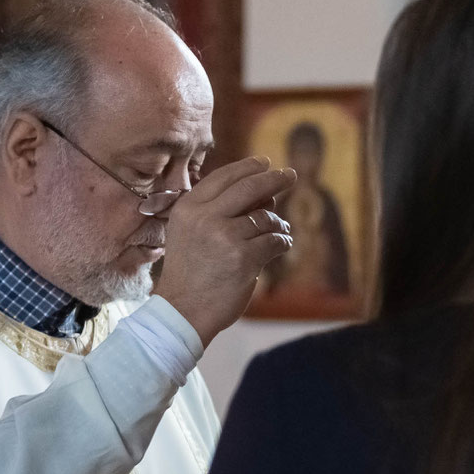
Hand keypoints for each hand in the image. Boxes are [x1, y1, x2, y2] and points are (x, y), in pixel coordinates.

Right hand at [153, 158, 295, 346]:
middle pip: (250, 187)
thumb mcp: (188, 232)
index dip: (248, 167)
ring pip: (266, 217)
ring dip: (277, 223)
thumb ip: (215, 209)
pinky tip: (281, 245)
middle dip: (275, 179)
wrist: (182, 311)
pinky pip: (275, 240)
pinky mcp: (244, 258)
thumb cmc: (190, 272)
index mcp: (188, 207)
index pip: (224, 177)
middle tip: (291, 175)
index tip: (266, 163)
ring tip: (279, 230)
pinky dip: (282, 241)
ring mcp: (225, 237)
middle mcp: (205, 217)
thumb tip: (264, 192)